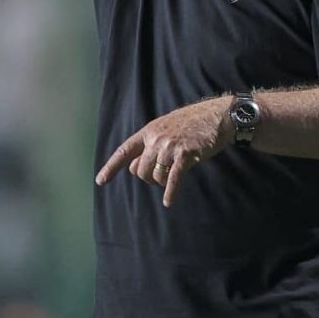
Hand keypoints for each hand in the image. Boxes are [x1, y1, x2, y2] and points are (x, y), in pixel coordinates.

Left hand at [95, 96, 232, 206]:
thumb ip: (150, 146)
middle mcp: (155, 139)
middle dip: (148, 179)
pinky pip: (172, 179)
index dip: (111, 167)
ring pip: (155, 176)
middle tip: (161, 176)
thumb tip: (135, 169)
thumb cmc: (193, 124)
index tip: (100, 181)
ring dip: (162, 183)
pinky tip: (168, 202)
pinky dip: (170, 192)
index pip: (124, 151)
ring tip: (172, 177)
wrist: (218, 116)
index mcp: (148, 131)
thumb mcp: (166, 129)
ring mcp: (170, 146)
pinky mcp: (186, 154)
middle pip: (140, 171)